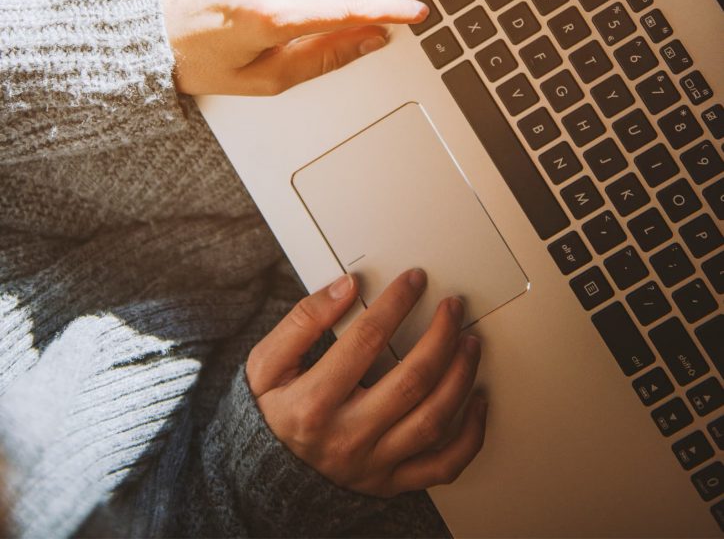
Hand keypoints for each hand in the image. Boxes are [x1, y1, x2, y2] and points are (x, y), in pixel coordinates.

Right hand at [246, 269, 485, 497]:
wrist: (263, 474)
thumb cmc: (270, 410)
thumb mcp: (267, 361)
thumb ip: (303, 320)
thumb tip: (346, 287)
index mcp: (313, 403)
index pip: (365, 341)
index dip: (396, 304)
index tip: (415, 279)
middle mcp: (347, 437)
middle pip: (411, 381)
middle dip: (441, 336)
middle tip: (453, 307)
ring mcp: (372, 464)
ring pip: (434, 420)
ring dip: (461, 376)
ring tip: (470, 342)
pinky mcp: (389, 481)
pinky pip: (442, 465)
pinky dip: (470, 435)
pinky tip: (478, 402)